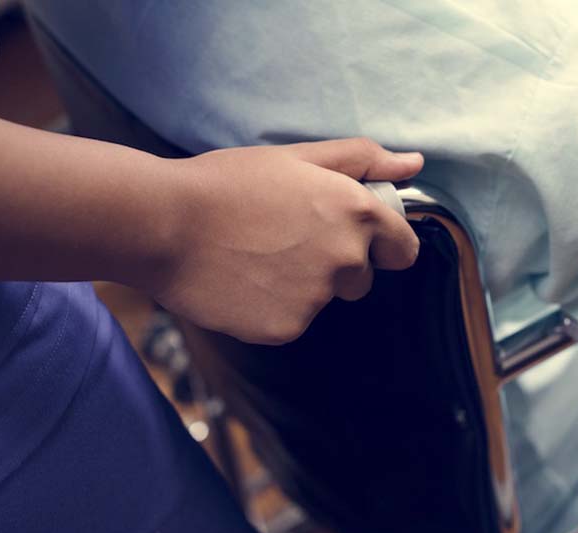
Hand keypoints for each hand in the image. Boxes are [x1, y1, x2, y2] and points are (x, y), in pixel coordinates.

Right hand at [151, 138, 422, 344]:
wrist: (164, 224)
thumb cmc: (229, 182)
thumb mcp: (298, 157)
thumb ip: (363, 161)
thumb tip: (413, 164)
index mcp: (358, 213)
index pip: (404, 249)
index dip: (381, 244)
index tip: (352, 237)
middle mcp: (347, 259)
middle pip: (361, 278)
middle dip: (336, 264)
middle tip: (284, 239)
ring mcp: (318, 299)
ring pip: (323, 300)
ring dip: (301, 285)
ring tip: (254, 257)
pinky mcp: (286, 329)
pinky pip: (290, 321)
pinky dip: (271, 307)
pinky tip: (240, 281)